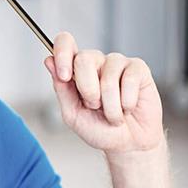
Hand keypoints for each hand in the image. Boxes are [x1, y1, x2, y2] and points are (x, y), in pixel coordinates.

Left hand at [45, 32, 163, 154]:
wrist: (128, 144)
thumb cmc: (100, 129)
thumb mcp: (73, 114)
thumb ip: (62, 89)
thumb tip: (49, 61)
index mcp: (75, 70)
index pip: (65, 43)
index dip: (62, 54)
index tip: (64, 76)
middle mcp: (96, 62)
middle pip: (84, 58)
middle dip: (88, 90)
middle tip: (94, 106)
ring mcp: (117, 63)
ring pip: (108, 75)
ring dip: (110, 104)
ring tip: (114, 114)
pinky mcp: (138, 69)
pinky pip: (129, 79)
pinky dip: (127, 102)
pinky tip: (128, 108)